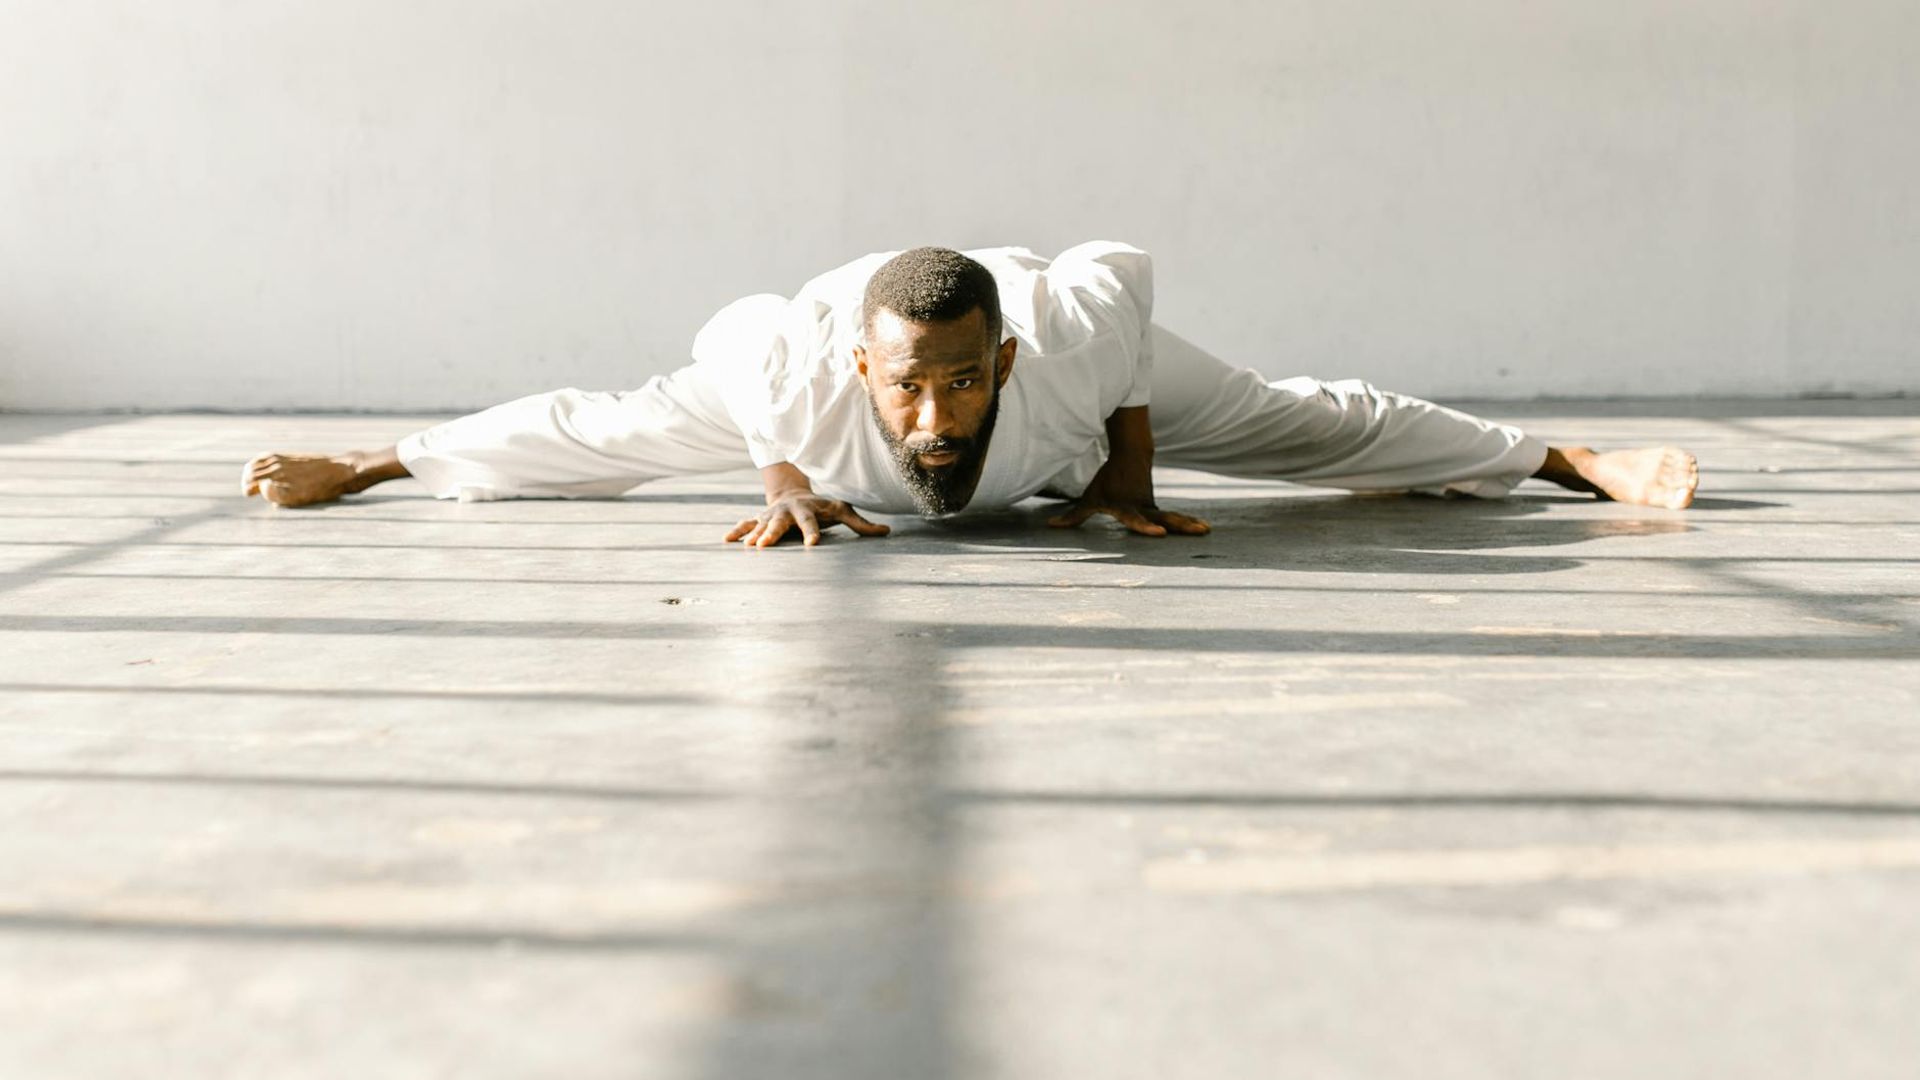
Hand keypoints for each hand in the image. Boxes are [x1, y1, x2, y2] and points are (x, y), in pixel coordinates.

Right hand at [725, 492, 890, 547]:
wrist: (794, 492)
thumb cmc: (822, 507)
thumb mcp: (842, 511)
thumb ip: (862, 523)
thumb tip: (888, 531)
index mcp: (807, 511)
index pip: (811, 523)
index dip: (812, 533)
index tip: (812, 545)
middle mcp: (787, 512)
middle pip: (779, 523)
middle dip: (772, 534)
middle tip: (765, 546)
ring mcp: (771, 515)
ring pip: (760, 525)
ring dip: (753, 535)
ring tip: (748, 548)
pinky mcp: (759, 518)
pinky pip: (745, 524)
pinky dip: (736, 532)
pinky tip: (726, 541)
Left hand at [1047, 459, 1210, 537]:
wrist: (1130, 456)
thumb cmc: (1107, 481)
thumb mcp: (1089, 498)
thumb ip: (1074, 516)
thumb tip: (1051, 526)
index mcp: (1127, 508)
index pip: (1137, 521)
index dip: (1146, 528)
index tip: (1160, 533)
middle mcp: (1143, 508)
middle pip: (1163, 519)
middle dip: (1179, 526)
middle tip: (1196, 531)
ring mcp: (1153, 507)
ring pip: (1173, 517)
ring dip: (1188, 523)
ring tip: (1206, 530)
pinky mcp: (1158, 508)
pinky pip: (1175, 517)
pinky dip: (1188, 522)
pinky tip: (1202, 529)